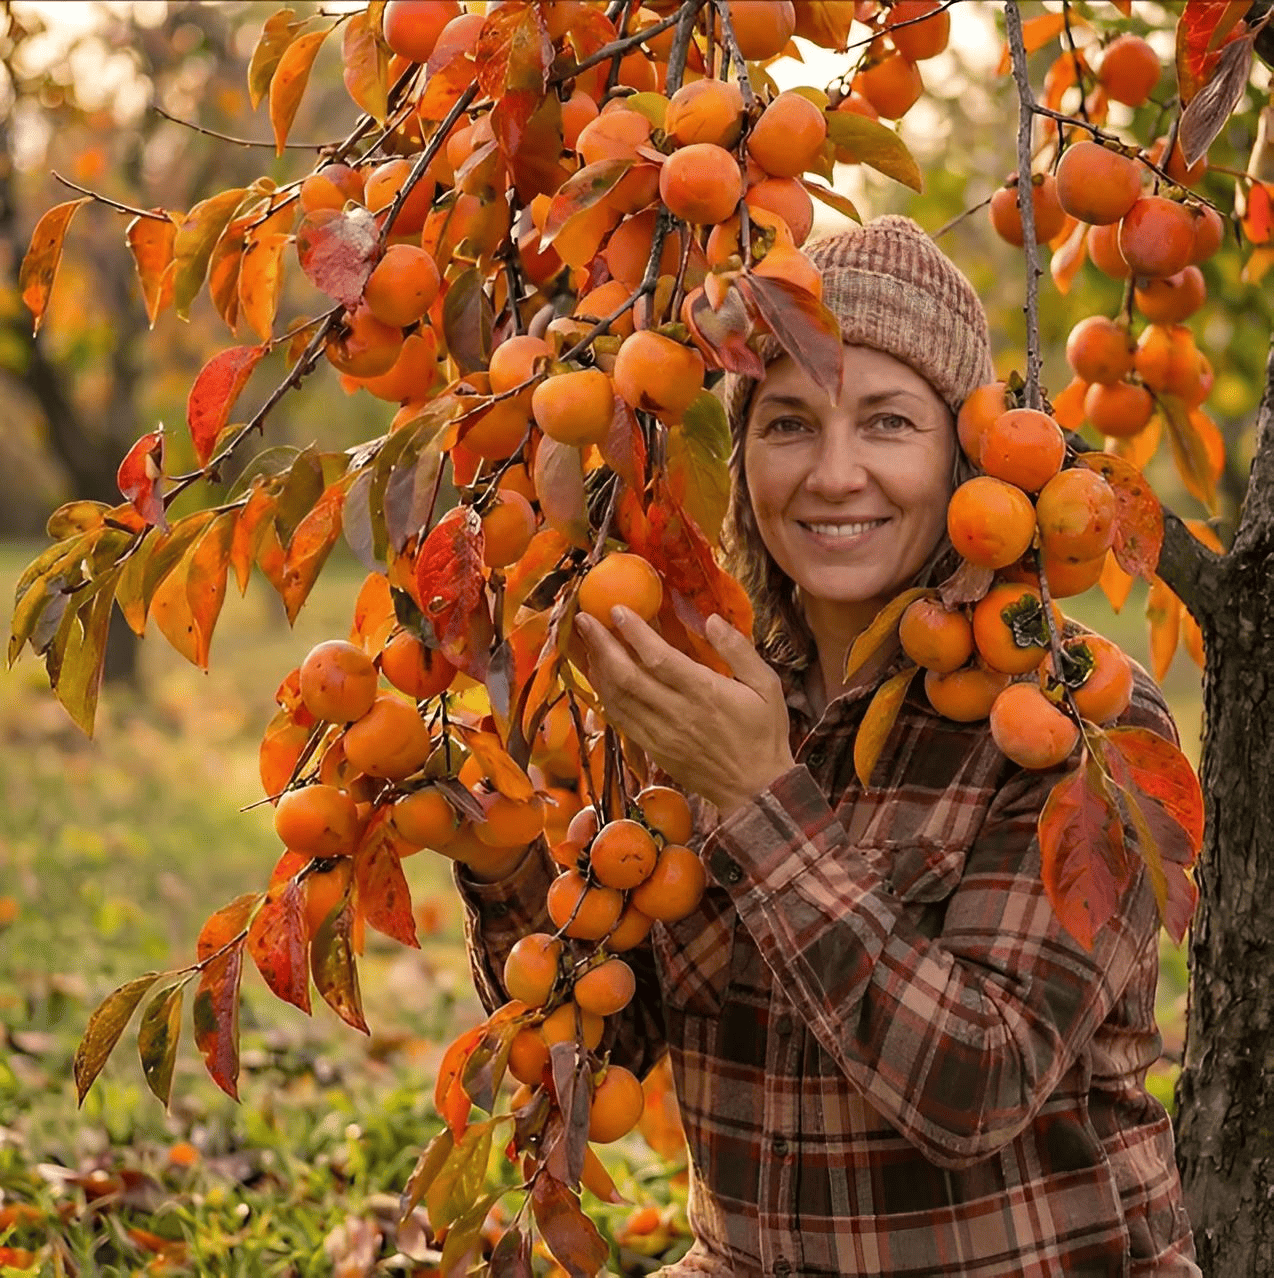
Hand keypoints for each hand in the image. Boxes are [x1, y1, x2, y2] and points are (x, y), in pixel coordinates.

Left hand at [575, 607, 795, 818]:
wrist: (756, 790)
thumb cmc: (764, 734)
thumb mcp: (767, 686)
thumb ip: (739, 650)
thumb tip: (712, 620)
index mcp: (705, 693)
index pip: (659, 658)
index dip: (634, 632)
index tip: (616, 609)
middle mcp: (676, 713)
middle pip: (627, 675)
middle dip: (601, 644)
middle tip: (584, 619)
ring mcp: (660, 734)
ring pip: (617, 697)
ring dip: (597, 667)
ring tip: (584, 641)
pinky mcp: (653, 749)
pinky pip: (620, 719)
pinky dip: (604, 695)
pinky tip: (598, 677)